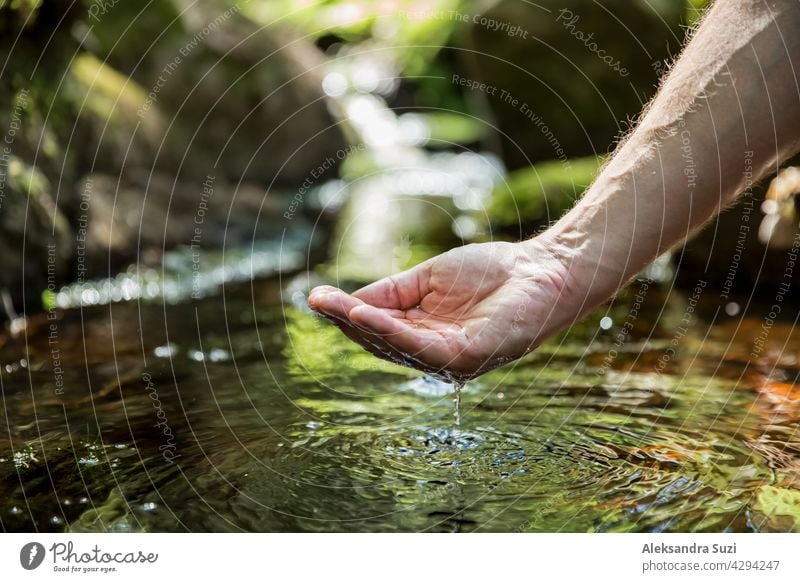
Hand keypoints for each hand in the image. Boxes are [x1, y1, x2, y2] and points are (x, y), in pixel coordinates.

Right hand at [307, 240, 579, 379]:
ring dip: (361, 326)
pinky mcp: (467, 357)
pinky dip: (391, 331)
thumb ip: (392, 291)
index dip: (347, 314)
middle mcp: (433, 353)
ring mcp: (450, 359)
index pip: (378, 329)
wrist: (543, 269)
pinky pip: (420, 347)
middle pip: (379, 342)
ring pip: (395, 347)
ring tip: (333, 306)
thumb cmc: (492, 272)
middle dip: (346, 322)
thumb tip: (347, 300)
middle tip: (317, 301)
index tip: (318, 298)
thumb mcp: (429, 278)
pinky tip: (367, 314)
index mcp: (424, 335)